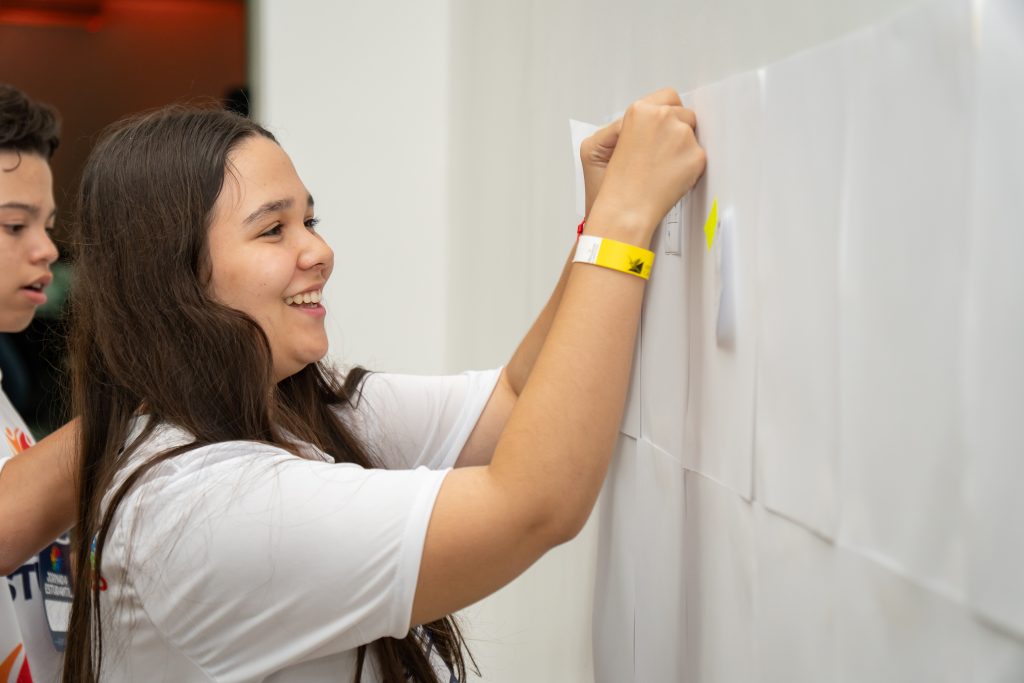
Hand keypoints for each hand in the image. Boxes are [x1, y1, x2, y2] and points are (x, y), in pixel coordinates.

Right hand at [586, 88, 705, 244]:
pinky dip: (689, 167)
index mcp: (640, 111)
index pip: (668, 98)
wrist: (626, 210)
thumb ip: (637, 124)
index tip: (663, 127)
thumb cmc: (616, 183)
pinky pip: (699, 156)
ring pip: (694, 134)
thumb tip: (661, 118)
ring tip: (663, 168)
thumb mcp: (607, 142)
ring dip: (683, 148)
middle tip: (661, 153)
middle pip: (684, 114)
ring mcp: (682, 136)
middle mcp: (662, 117)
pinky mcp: (696, 156)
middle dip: (677, 130)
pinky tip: (671, 177)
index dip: (667, 114)